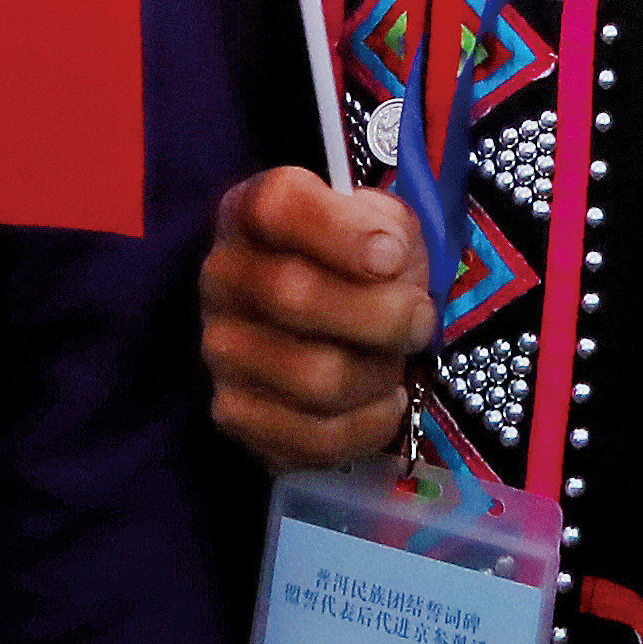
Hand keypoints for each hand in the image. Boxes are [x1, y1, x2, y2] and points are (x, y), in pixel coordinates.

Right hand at [200, 167, 436, 470]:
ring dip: (378, 374)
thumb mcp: (380, 224)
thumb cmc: (354, 265)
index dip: (339, 231)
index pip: (276, 207)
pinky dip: (367, 425)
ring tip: (395, 363)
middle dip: (384, 315)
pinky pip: (312, 436)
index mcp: (252, 213)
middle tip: (422, 320)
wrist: (318, 324)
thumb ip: (390, 227)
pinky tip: (382, 403)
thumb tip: (388, 259)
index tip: (392, 255)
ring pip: (314, 377)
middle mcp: (223, 277)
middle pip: (296, 296)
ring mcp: (221, 350)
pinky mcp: (234, 414)